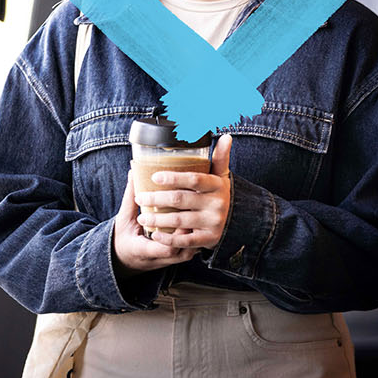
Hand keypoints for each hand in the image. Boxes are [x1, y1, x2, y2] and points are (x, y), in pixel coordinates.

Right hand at [112, 163, 196, 271]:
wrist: (122, 258)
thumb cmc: (122, 237)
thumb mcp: (123, 218)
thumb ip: (130, 197)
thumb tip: (134, 172)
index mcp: (144, 251)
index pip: (166, 249)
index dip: (176, 235)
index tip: (179, 219)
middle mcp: (159, 260)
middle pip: (182, 252)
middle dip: (191, 233)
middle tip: (195, 213)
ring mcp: (169, 261)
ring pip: (188, 253)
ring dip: (195, 236)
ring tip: (199, 216)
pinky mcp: (174, 258)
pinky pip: (188, 251)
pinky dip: (194, 238)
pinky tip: (198, 223)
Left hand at [136, 135, 232, 251]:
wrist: (237, 222)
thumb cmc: (219, 194)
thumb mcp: (221, 176)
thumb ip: (220, 157)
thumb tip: (226, 136)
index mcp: (217, 185)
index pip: (193, 179)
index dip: (173, 177)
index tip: (154, 176)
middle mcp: (216, 204)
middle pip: (180, 199)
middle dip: (156, 199)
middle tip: (140, 198)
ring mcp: (213, 223)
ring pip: (179, 221)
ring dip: (157, 220)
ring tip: (142, 217)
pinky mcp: (208, 240)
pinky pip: (185, 241)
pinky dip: (168, 239)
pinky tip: (155, 235)